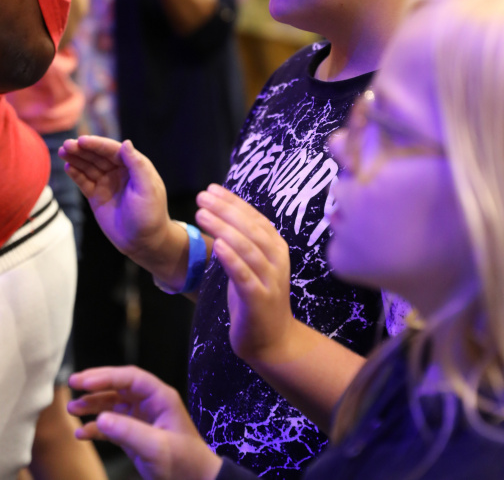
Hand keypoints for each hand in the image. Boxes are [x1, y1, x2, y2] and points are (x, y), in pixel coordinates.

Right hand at [59, 136, 172, 268]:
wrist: (143, 242)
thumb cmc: (150, 215)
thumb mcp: (148, 189)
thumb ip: (137, 166)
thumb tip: (126, 143)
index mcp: (134, 166)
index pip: (113, 150)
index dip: (97, 144)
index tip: (82, 141)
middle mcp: (120, 172)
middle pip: (98, 156)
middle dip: (83, 149)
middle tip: (67, 145)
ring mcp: (107, 183)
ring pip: (89, 167)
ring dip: (76, 158)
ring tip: (63, 152)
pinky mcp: (97, 196)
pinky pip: (84, 182)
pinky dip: (76, 174)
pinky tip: (68, 167)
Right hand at [68, 366, 221, 479]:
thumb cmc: (183, 463)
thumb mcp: (156, 447)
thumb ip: (128, 432)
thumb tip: (100, 418)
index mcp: (160, 398)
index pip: (131, 378)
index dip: (107, 376)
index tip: (84, 381)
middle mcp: (150, 404)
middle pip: (119, 387)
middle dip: (96, 385)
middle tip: (73, 383)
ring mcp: (142, 419)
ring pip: (113, 405)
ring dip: (93, 405)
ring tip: (72, 408)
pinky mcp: (135, 436)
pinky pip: (112, 426)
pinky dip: (96, 428)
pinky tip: (82, 434)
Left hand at [195, 186, 294, 363]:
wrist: (273, 341)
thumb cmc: (256, 297)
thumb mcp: (252, 265)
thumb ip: (244, 241)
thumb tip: (221, 212)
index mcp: (275, 247)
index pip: (254, 216)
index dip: (233, 201)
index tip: (211, 188)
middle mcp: (277, 259)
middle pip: (250, 228)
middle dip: (225, 209)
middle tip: (201, 196)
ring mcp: (270, 279)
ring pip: (247, 247)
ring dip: (223, 228)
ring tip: (201, 214)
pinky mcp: (259, 299)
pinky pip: (244, 275)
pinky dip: (232, 259)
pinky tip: (217, 245)